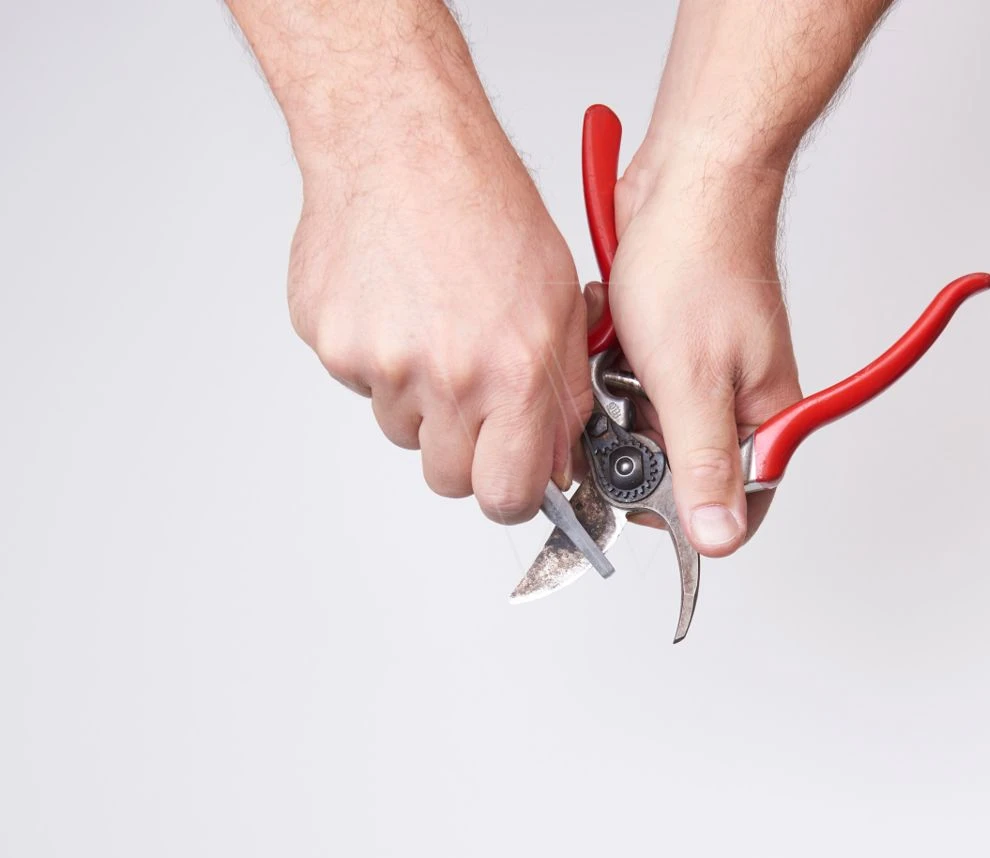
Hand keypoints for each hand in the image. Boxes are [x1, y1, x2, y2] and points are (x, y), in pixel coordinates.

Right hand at [288, 139, 591, 522]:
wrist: (401, 146)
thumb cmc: (485, 206)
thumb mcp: (560, 301)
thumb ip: (560, 394)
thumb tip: (555, 461)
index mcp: (512, 371)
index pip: (509, 494)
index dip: (514, 493)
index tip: (514, 480)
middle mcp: (444, 376)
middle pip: (448, 479)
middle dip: (467, 455)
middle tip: (476, 401)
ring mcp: (379, 364)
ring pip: (402, 431)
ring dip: (422, 401)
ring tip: (437, 327)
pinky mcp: (331, 344)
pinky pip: (362, 385)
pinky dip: (381, 359)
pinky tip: (400, 305)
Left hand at [608, 156, 802, 555]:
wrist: (689, 178)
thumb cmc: (700, 259)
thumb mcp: (690, 379)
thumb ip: (702, 464)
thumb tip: (720, 537)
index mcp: (766, 418)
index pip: (732, 504)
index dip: (677, 507)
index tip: (627, 489)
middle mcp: (744, 402)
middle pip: (682, 467)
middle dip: (636, 438)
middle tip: (620, 397)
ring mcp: (710, 373)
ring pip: (651, 424)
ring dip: (621, 394)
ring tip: (621, 350)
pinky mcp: (679, 348)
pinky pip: (637, 383)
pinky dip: (617, 365)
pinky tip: (616, 330)